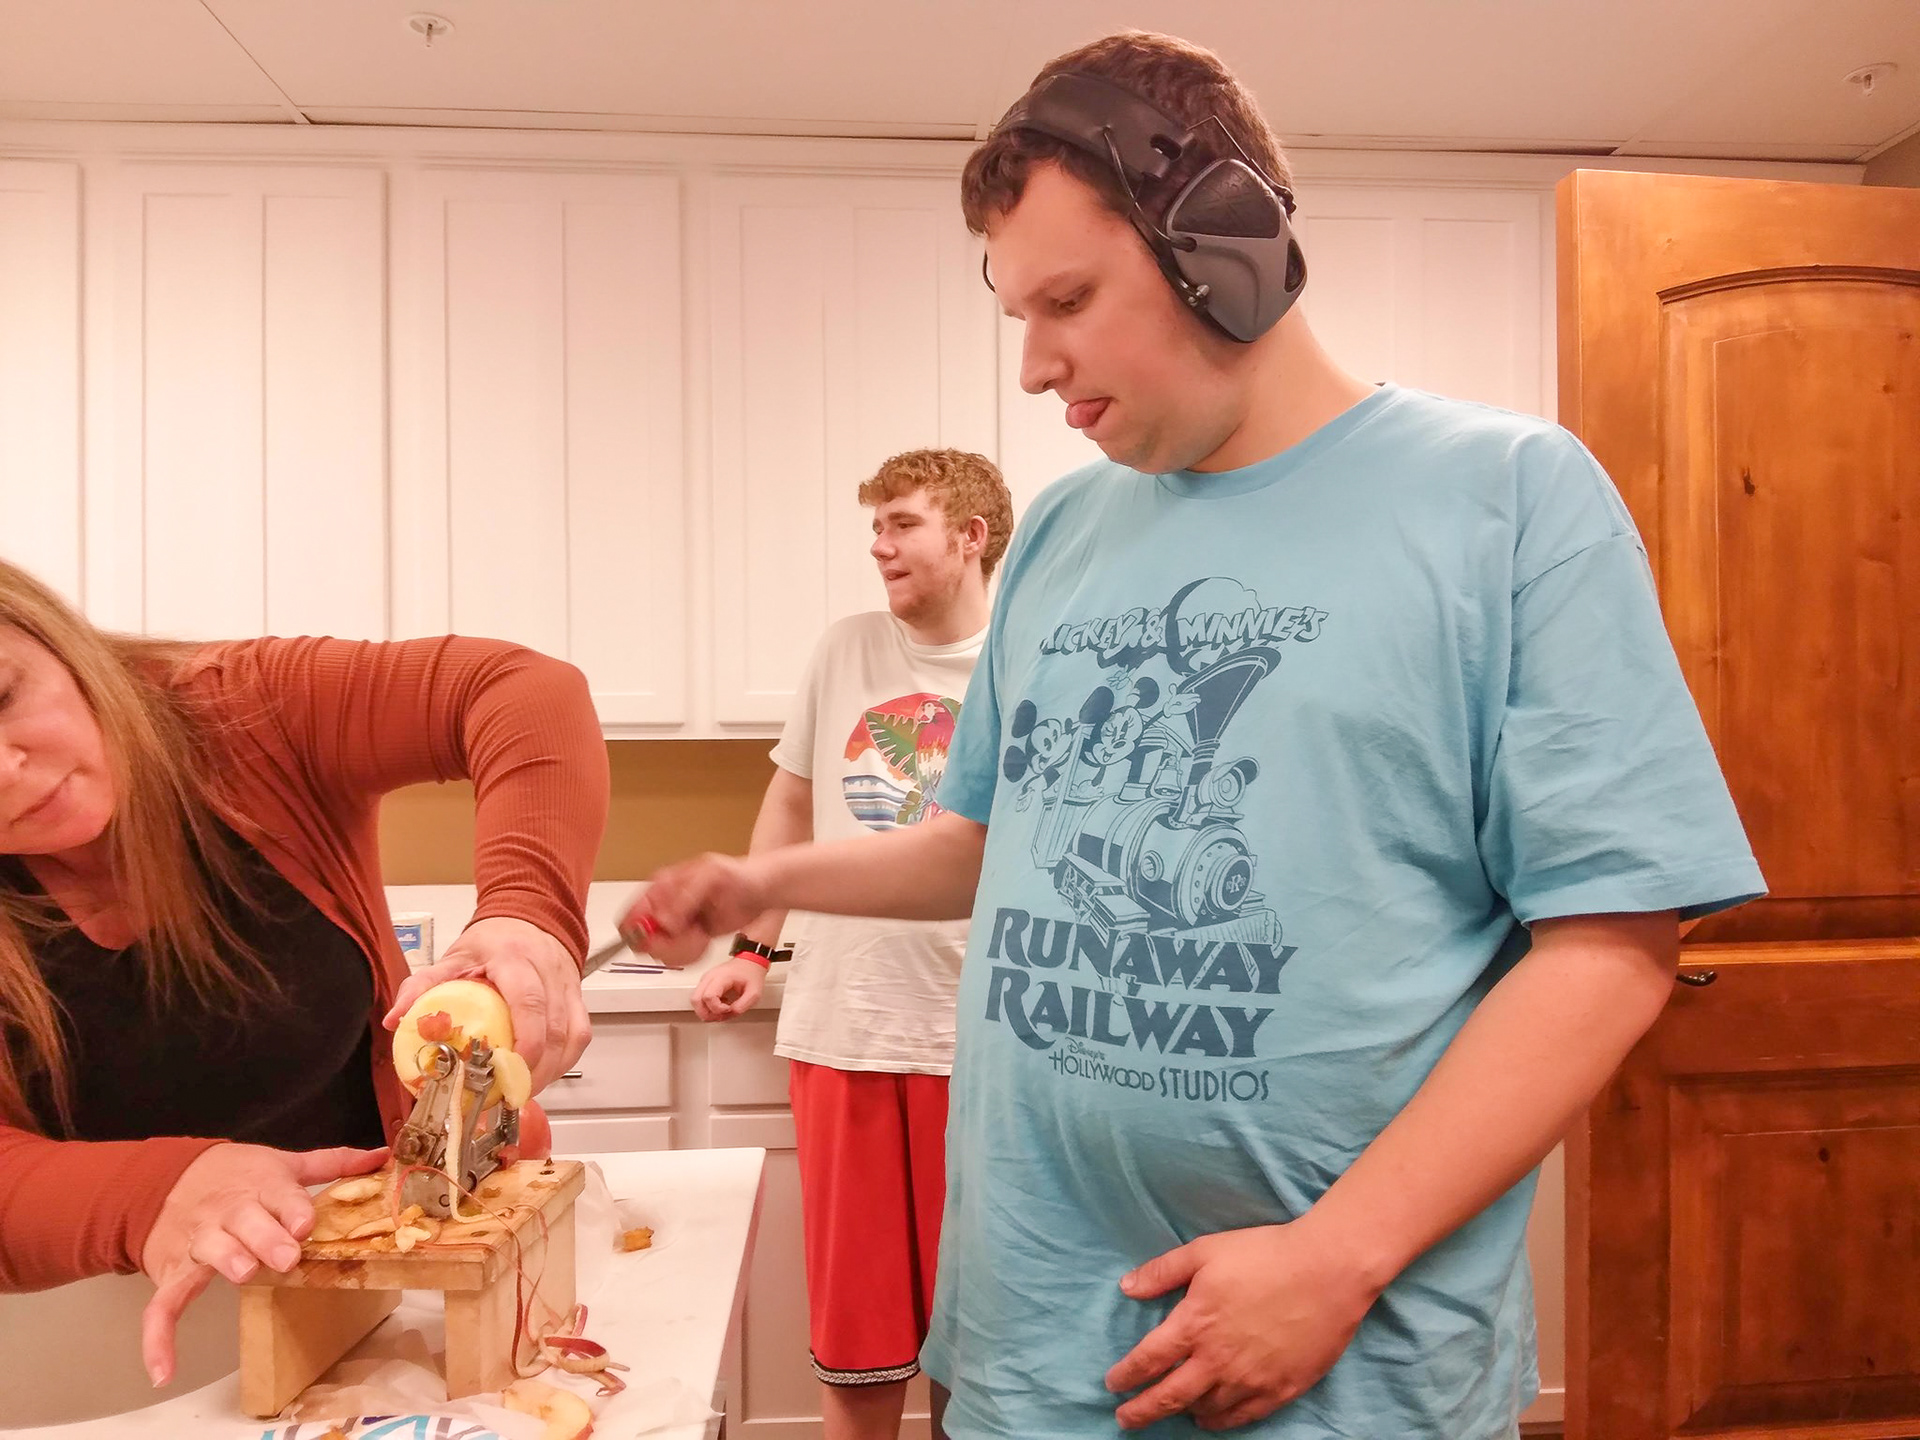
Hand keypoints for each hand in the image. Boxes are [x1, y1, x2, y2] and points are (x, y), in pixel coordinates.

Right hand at [140, 1142, 387, 1386]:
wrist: (168, 1178)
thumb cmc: (238, 1175)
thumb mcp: (283, 1163)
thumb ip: (332, 1163)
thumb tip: (380, 1156)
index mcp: (260, 1185)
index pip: (280, 1194)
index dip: (293, 1209)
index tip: (306, 1224)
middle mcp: (229, 1211)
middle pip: (246, 1221)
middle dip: (265, 1238)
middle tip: (285, 1257)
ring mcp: (200, 1241)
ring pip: (210, 1250)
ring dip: (227, 1260)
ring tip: (244, 1274)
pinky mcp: (174, 1270)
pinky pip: (162, 1305)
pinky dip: (158, 1337)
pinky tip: (164, 1370)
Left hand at [384, 916, 590, 1091]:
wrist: (529, 917)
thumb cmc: (491, 943)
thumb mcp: (452, 957)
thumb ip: (422, 985)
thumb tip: (396, 1020)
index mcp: (515, 959)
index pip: (529, 1002)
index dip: (526, 1041)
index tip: (508, 1070)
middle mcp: (548, 971)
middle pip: (555, 1028)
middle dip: (535, 1069)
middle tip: (508, 1093)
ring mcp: (567, 985)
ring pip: (572, 1037)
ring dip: (550, 1071)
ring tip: (522, 1090)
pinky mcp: (577, 998)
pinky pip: (580, 1036)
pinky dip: (563, 1061)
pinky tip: (542, 1075)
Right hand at [618, 856, 767, 968]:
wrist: (758, 891)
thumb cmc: (735, 876)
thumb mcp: (710, 877)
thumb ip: (685, 899)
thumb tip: (664, 922)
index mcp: (660, 886)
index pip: (631, 913)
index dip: (639, 931)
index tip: (660, 937)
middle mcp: (663, 907)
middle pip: (642, 938)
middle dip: (665, 943)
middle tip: (689, 935)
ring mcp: (674, 925)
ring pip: (658, 951)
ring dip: (680, 949)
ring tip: (700, 934)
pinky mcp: (686, 939)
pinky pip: (676, 956)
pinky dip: (690, 953)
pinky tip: (704, 940)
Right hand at [690, 955, 767, 1020]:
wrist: (750, 962)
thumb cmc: (751, 974)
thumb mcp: (754, 993)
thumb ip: (742, 1006)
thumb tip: (730, 1013)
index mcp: (721, 977)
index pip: (708, 997)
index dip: (717, 1009)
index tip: (729, 1009)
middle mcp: (710, 977)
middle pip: (696, 1000)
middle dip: (707, 1014)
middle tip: (721, 1016)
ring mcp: (706, 980)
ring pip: (695, 1000)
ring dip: (706, 1011)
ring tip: (721, 1011)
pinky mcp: (706, 983)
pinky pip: (700, 998)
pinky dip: (707, 1007)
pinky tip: (720, 1006)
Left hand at [1105, 1222, 1381, 1430]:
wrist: (1328, 1271)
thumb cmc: (1264, 1255)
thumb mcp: (1205, 1251)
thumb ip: (1162, 1272)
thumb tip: (1126, 1287)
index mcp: (1194, 1324)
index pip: (1148, 1360)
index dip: (1126, 1375)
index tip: (1113, 1384)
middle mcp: (1217, 1360)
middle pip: (1169, 1397)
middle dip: (1141, 1411)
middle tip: (1124, 1418)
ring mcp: (1249, 1380)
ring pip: (1204, 1410)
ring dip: (1182, 1413)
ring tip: (1171, 1411)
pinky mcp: (1279, 1390)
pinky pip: (1240, 1417)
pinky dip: (1219, 1421)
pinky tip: (1210, 1418)